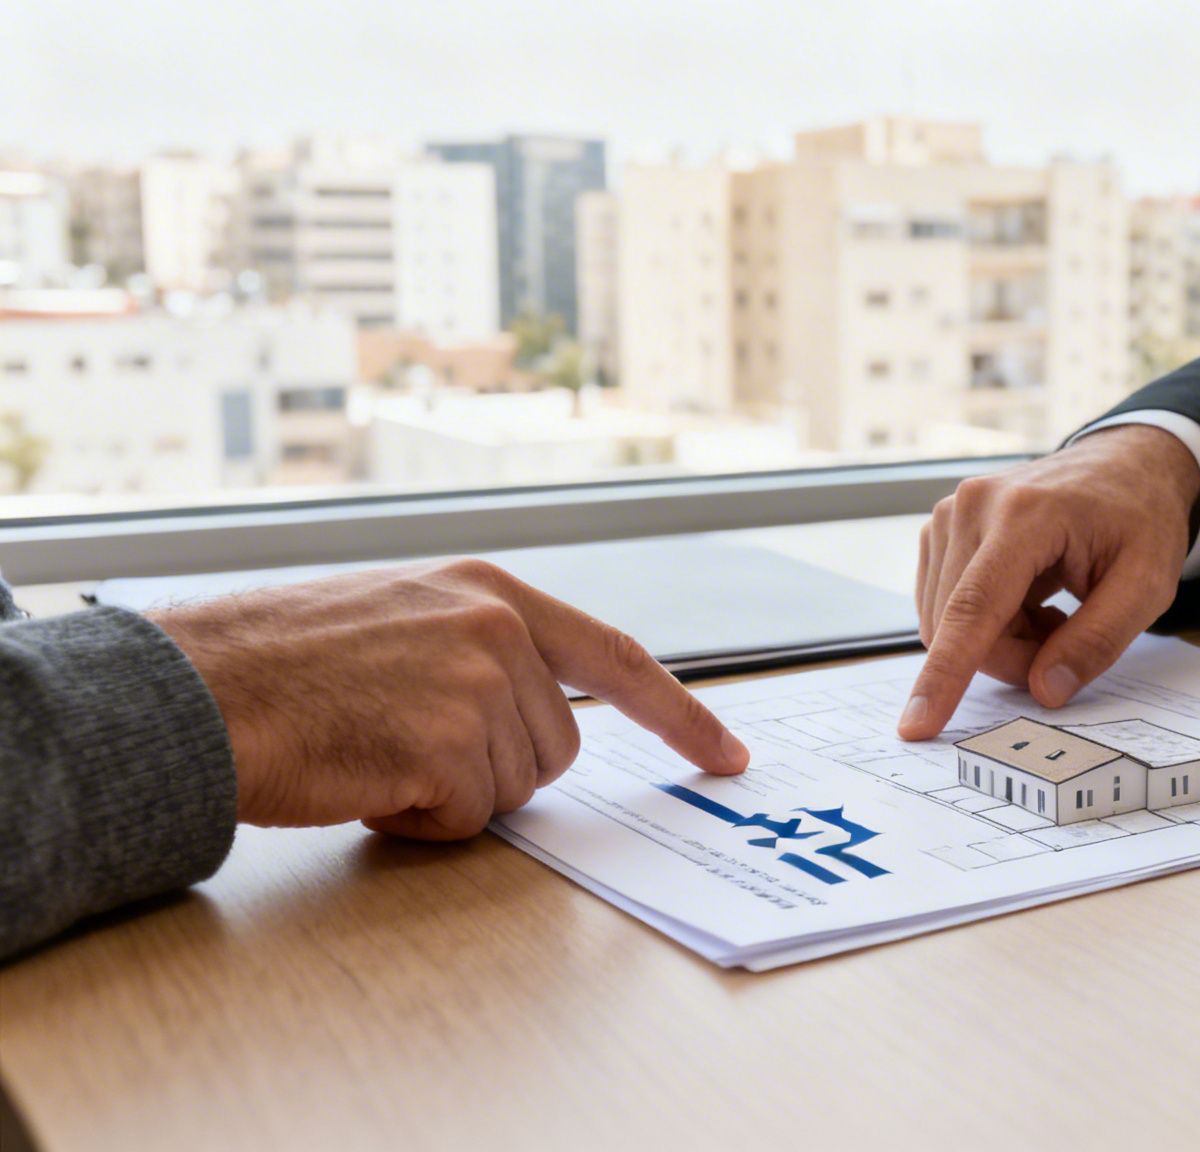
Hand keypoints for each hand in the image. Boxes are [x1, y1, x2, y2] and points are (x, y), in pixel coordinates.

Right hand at [152, 559, 747, 839]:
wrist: (197, 688)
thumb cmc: (281, 665)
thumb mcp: (401, 618)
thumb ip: (481, 651)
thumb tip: (541, 717)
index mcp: (491, 592)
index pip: (619, 655)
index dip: (681, 715)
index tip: (728, 755)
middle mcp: (499, 628)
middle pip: (558, 746)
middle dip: (494, 767)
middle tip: (402, 741)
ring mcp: (480, 683)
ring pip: (517, 787)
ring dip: (451, 792)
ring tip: (372, 749)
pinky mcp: (450, 743)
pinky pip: (470, 819)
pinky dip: (418, 820)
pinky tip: (362, 777)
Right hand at [899, 424, 1199, 739]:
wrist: (1124, 466)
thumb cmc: (1140, 519)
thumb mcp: (1147, 585)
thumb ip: (1098, 641)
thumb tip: (1045, 691)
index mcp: (1025, 514)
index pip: (973, 608)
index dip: (945, 675)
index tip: (916, 726)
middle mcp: (972, 508)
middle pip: (961, 628)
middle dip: (1013, 657)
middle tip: (1066, 642)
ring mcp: (950, 515)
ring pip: (949, 625)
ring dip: (1003, 641)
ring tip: (1053, 612)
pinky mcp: (942, 530)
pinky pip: (947, 608)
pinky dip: (990, 624)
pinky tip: (1030, 600)